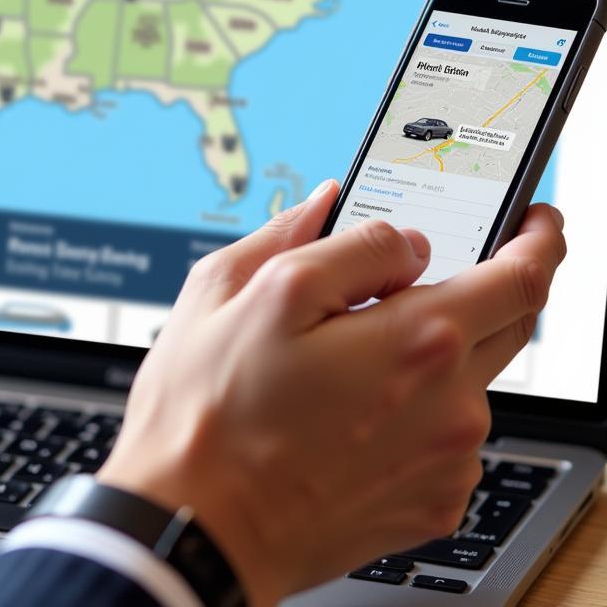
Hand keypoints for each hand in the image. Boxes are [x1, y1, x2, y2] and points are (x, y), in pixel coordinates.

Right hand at [98, 183, 565, 605]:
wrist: (197, 531)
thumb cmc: (206, 416)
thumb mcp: (236, 290)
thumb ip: (313, 238)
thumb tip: (342, 205)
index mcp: (414, 340)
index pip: (521, 277)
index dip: (537, 239)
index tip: (535, 222)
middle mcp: (450, 405)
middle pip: (502, 323)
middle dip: (479, 285)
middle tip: (418, 277)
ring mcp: (444, 461)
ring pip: (466, 379)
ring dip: (427, 353)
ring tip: (339, 364)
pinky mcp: (432, 503)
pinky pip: (446, 434)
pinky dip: (414, 409)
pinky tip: (346, 415)